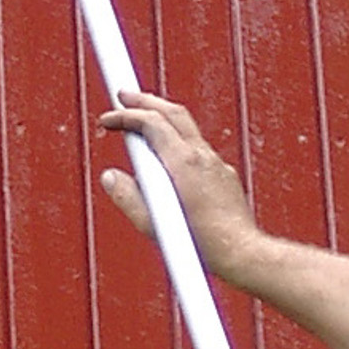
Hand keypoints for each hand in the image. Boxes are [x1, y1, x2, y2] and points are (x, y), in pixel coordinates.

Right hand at [97, 91, 263, 283]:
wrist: (242, 253)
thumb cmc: (201, 244)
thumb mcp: (152, 225)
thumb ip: (127, 197)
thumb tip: (110, 177)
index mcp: (183, 162)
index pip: (152, 122)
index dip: (126, 115)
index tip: (107, 119)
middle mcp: (202, 156)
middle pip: (173, 112)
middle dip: (146, 100)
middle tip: (123, 96)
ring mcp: (216, 164)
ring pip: (187, 128)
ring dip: (163, 117)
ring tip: (142, 120)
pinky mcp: (224, 175)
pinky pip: (198, 148)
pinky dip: (178, 140)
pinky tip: (168, 156)